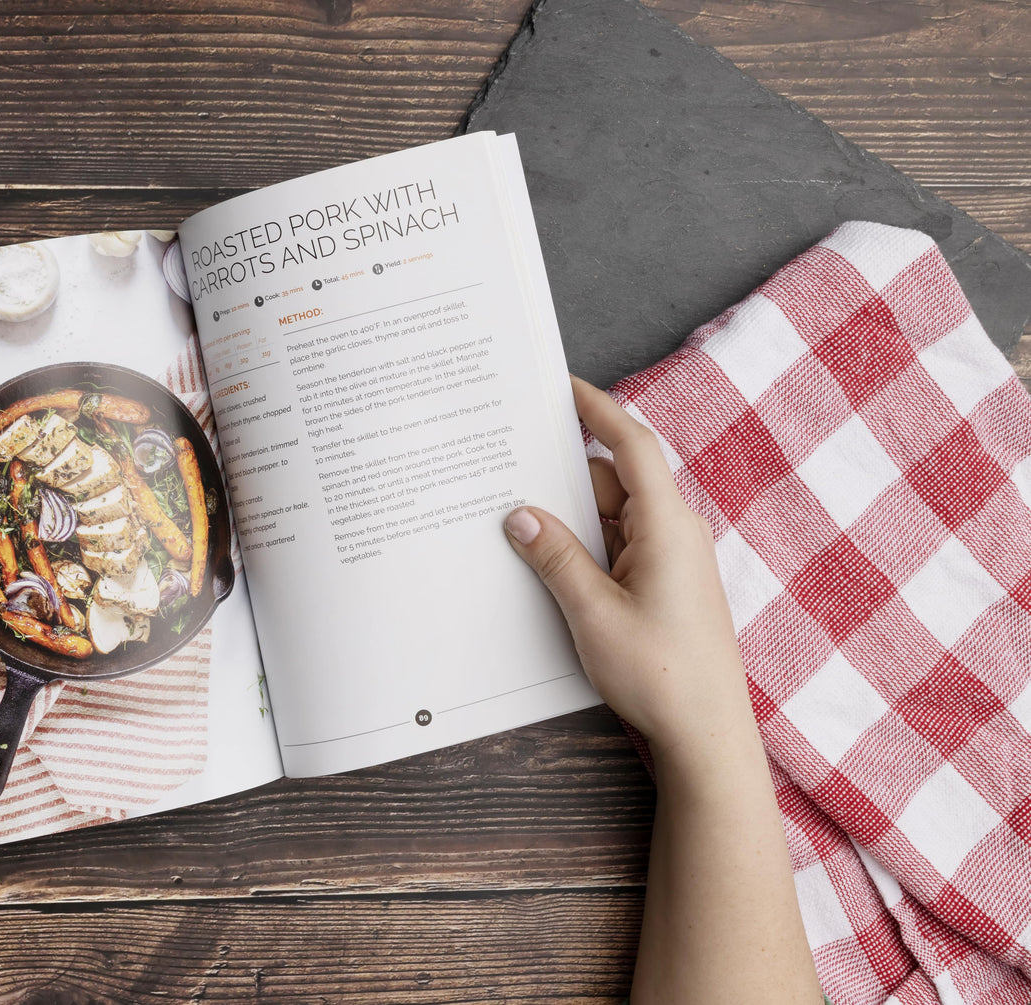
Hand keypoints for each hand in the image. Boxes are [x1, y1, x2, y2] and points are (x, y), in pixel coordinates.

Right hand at [507, 379, 820, 1003]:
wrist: (706, 736)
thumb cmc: (660, 673)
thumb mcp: (592, 612)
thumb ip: (554, 556)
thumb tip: (519, 514)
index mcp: (666, 525)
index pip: (630, 445)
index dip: (597, 409)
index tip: (562, 385)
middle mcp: (674, 533)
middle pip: (613, 480)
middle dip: (563, 473)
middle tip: (510, 463)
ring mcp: (671, 561)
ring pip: (612, 516)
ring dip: (569, 517)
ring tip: (516, 519)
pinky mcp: (663, 587)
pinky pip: (617, 547)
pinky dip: (583, 545)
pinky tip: (547, 559)